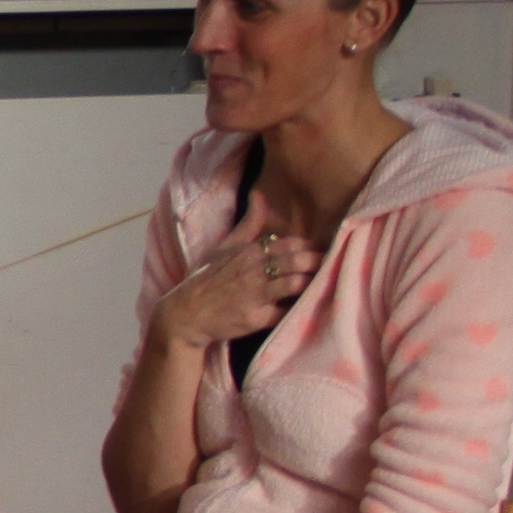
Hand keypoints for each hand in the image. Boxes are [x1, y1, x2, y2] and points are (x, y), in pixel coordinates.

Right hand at [151, 206, 317, 355]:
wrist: (184, 314)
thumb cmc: (207, 279)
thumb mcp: (224, 247)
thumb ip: (249, 224)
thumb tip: (260, 194)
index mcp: (248, 252)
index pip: (291, 244)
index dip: (309, 249)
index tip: (319, 254)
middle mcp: (252, 271)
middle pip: (298, 261)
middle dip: (318, 263)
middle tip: (328, 268)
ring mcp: (254, 295)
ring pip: (296, 283)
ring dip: (312, 283)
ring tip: (321, 284)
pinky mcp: (255, 318)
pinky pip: (285, 312)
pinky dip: (297, 309)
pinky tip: (304, 306)